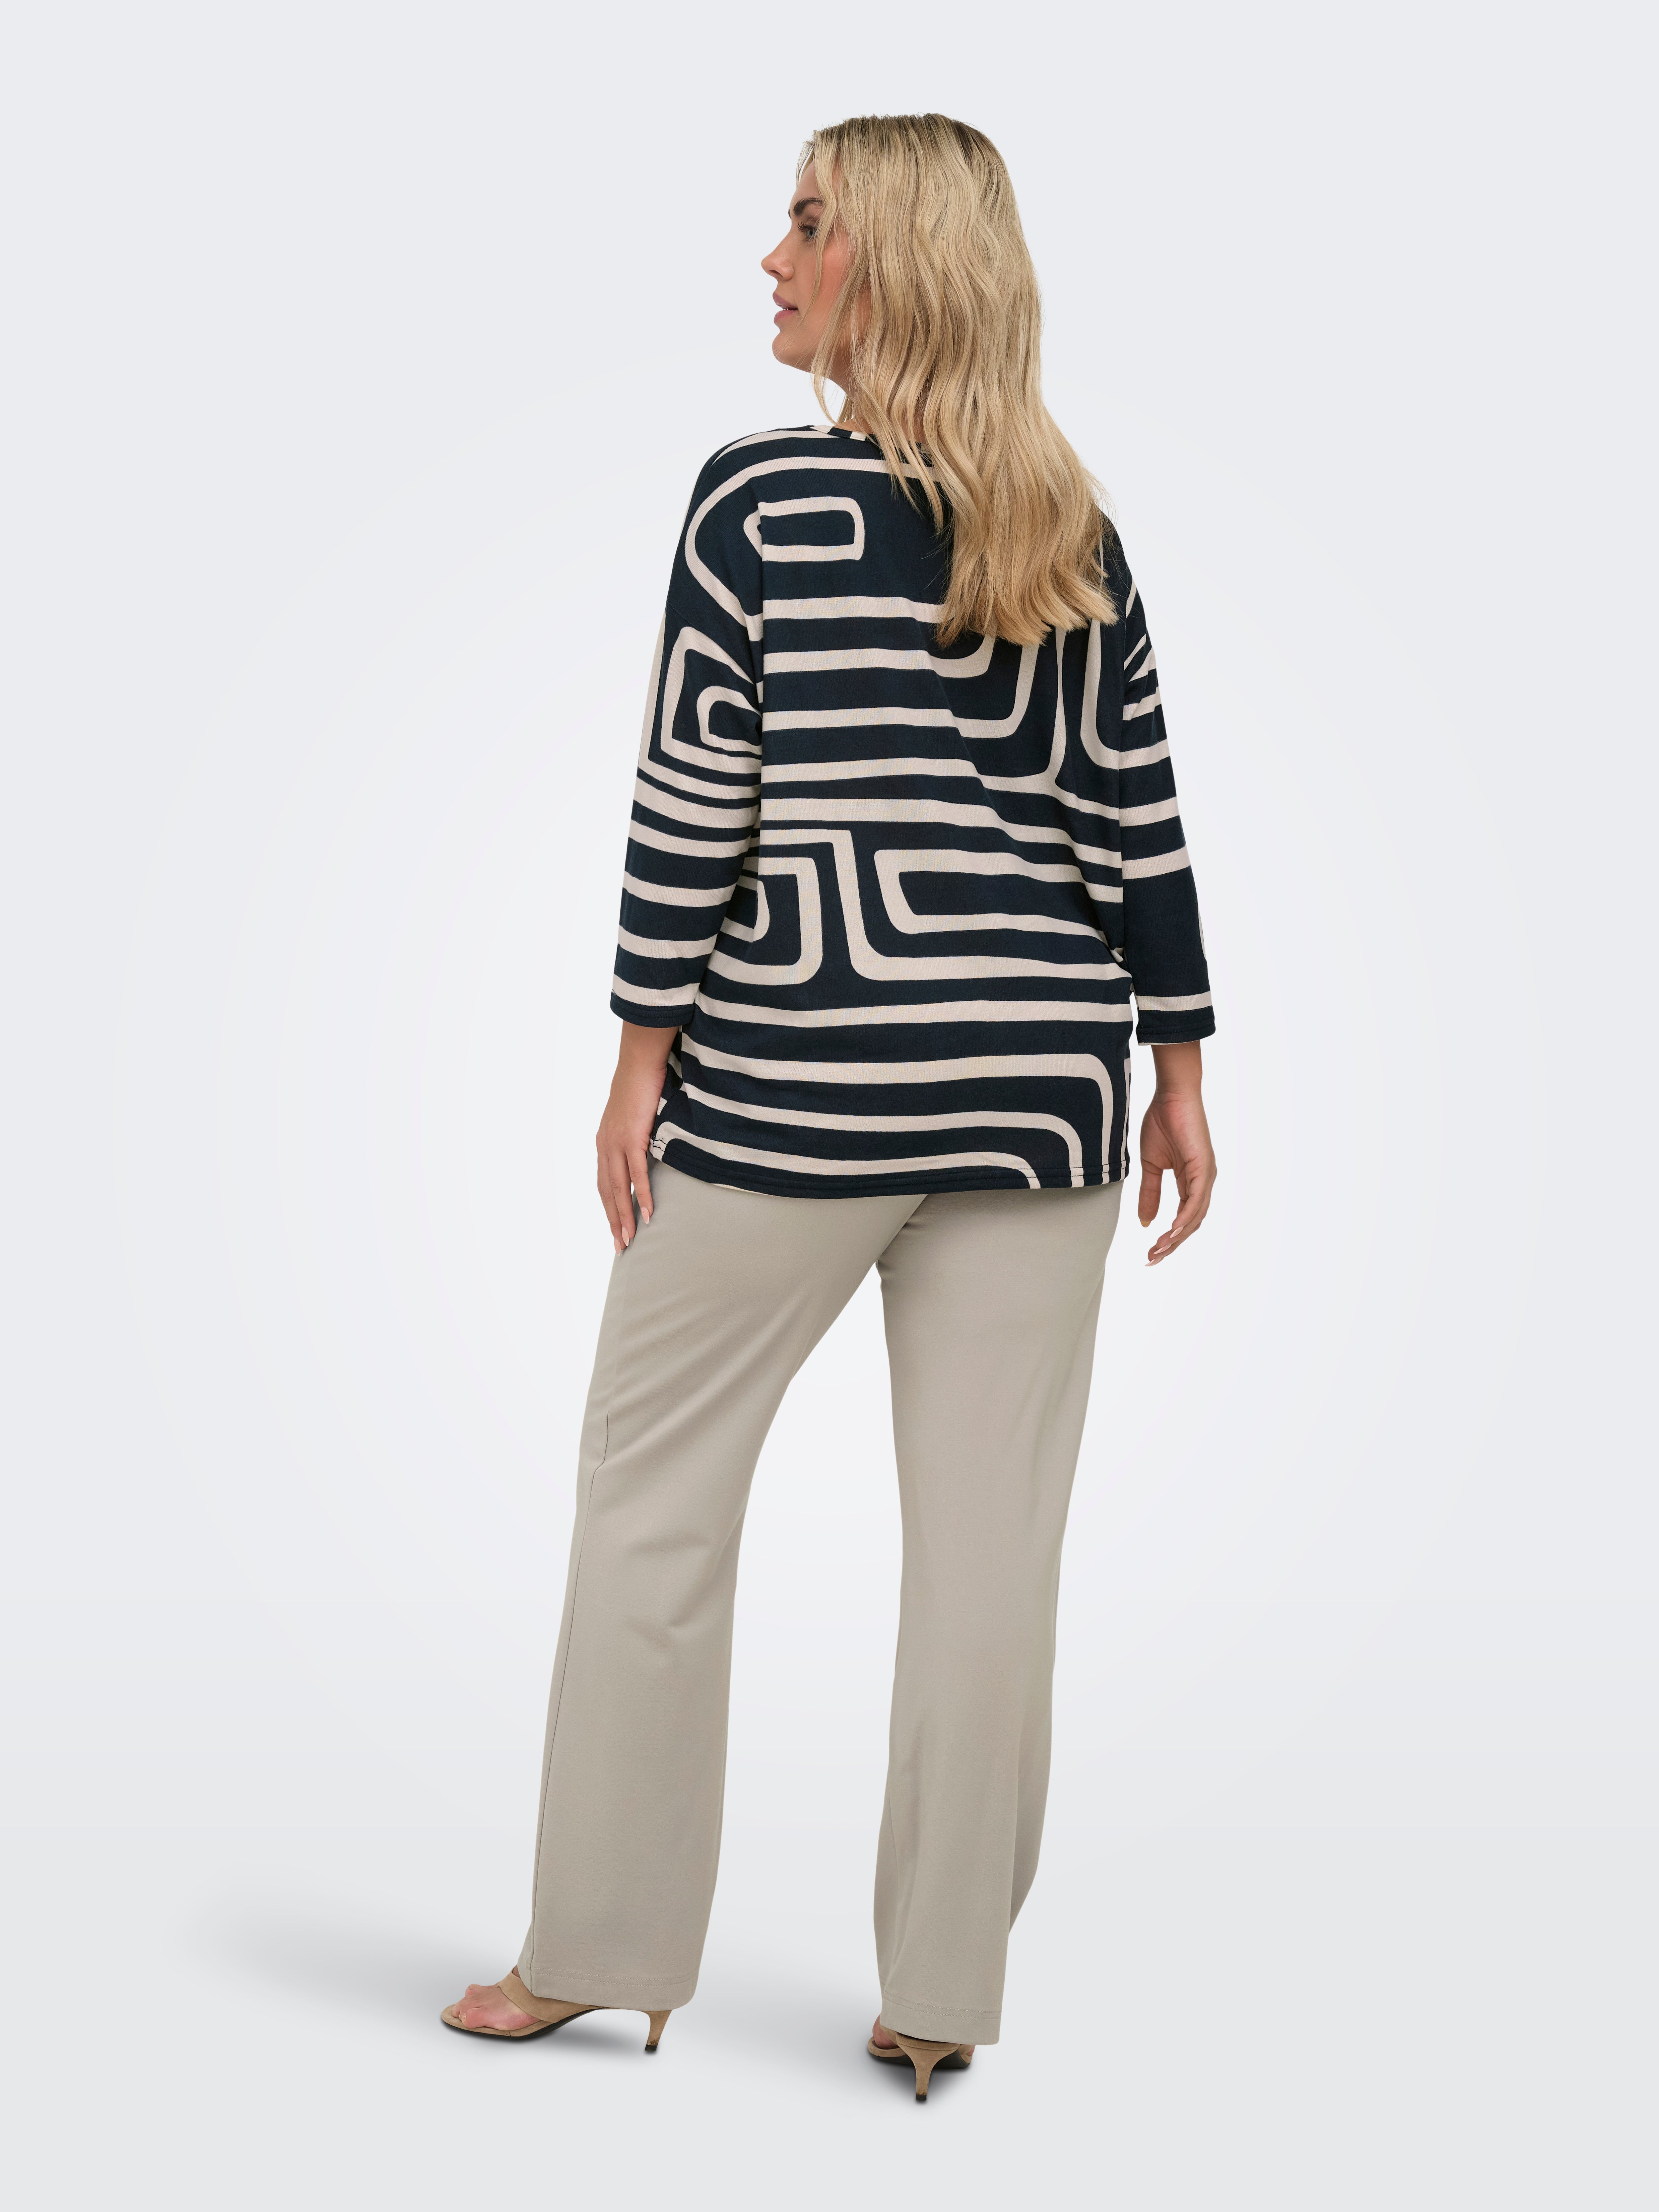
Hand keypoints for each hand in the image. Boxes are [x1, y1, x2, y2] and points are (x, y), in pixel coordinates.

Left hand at [596, 1024, 674, 1253]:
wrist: (639, 1064)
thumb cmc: (640, 1088)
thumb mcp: (634, 1119)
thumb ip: (635, 1138)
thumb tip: (647, 1153)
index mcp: (604, 1144)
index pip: (604, 1184)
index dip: (609, 1209)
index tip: (615, 1230)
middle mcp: (605, 1147)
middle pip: (607, 1192)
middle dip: (613, 1221)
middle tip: (621, 1247)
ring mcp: (616, 1143)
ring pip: (618, 1188)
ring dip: (624, 1216)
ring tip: (631, 1238)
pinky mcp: (632, 1138)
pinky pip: (636, 1173)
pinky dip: (641, 1195)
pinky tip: (646, 1213)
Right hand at [1137, 1041, 1216, 1264]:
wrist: (1171, 1095)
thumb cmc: (1162, 1122)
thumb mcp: (1150, 1164)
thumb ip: (1149, 1193)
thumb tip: (1146, 1222)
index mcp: (1191, 1181)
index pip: (1183, 1218)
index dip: (1168, 1237)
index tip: (1150, 1252)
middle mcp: (1202, 1182)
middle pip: (1191, 1223)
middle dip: (1172, 1244)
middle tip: (1152, 1259)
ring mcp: (1206, 1175)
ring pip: (1195, 1216)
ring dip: (1177, 1236)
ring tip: (1159, 1250)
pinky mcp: (1204, 1167)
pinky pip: (1196, 1200)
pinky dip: (1185, 1219)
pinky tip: (1172, 1232)